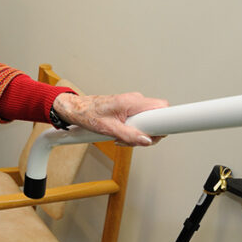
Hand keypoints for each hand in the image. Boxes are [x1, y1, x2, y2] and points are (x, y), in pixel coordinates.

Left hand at [53, 92, 168, 145]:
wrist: (75, 109)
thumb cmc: (87, 114)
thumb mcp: (108, 128)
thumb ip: (129, 135)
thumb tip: (147, 141)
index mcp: (132, 102)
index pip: (162, 107)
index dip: (166, 121)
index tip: (162, 132)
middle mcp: (135, 100)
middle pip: (158, 117)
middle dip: (149, 133)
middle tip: (133, 140)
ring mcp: (133, 104)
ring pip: (149, 121)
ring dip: (139, 133)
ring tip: (121, 138)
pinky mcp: (129, 108)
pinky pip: (140, 120)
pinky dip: (134, 130)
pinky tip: (121, 134)